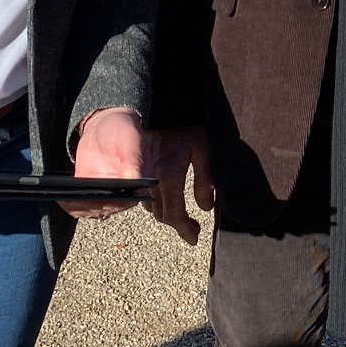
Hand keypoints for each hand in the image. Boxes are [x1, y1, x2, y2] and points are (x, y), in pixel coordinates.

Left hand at [62, 108, 147, 220]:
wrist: (105, 125)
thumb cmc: (123, 130)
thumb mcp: (130, 139)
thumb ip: (133, 159)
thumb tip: (134, 179)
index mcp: (138, 183)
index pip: (126, 200)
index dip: (112, 203)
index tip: (99, 200)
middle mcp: (122, 193)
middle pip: (106, 207)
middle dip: (91, 206)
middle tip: (77, 199)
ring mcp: (104, 193)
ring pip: (91, 208)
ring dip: (79, 207)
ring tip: (67, 198)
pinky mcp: (89, 189)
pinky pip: (79, 202)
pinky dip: (70, 203)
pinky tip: (62, 197)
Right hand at [146, 126, 214, 244]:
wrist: (160, 107)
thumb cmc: (185, 127)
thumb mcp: (203, 150)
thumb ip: (205, 181)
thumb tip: (205, 208)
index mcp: (170, 177)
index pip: (174, 215)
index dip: (184, 231)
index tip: (195, 240)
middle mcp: (153, 180)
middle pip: (162, 215)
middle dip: (178, 225)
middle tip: (194, 228)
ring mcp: (144, 174)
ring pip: (152, 207)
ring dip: (167, 214)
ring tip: (183, 216)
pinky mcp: (140, 168)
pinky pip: (145, 195)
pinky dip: (157, 203)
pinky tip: (168, 199)